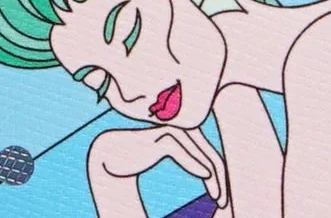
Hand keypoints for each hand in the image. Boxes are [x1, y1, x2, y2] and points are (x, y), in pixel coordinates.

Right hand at [88, 124, 229, 213]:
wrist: (105, 158)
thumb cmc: (135, 165)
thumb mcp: (168, 168)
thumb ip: (184, 169)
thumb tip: (206, 186)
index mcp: (184, 135)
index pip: (209, 157)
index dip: (220, 178)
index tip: (223, 202)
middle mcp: (182, 128)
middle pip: (209, 154)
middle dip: (221, 179)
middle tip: (225, 202)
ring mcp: (172, 129)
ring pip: (200, 153)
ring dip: (212, 177)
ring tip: (220, 197)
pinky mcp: (160, 133)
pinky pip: (181, 150)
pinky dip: (194, 164)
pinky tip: (206, 176)